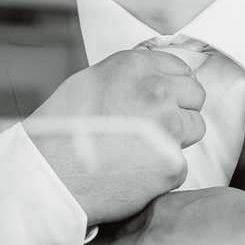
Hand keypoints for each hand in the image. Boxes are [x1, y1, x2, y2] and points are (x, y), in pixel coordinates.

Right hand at [25, 49, 205, 224]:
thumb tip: (150, 77)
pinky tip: (134, 175)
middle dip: (179, 111)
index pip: (180, 70)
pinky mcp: (172, 164)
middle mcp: (157, 91)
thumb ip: (127, 78)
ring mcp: (168, 127)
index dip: (170, 89)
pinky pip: (180, 165)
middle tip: (152, 130)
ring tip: (141, 152)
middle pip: (195, 95)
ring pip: (195, 128)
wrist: (48, 177)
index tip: (158, 104)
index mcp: (136, 66)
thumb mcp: (89, 84)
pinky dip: (162, 173)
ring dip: (176, 140)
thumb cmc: (59, 133)